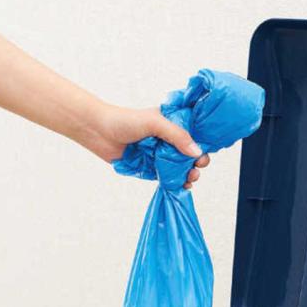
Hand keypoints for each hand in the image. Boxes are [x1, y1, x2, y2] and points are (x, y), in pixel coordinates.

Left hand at [78, 104, 210, 188]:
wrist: (100, 133)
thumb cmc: (125, 121)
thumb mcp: (155, 123)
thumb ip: (177, 136)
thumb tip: (197, 152)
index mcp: (173, 124)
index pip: (195, 134)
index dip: (203, 143)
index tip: (206, 152)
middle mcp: (169, 140)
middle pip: (191, 153)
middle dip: (198, 161)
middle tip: (198, 166)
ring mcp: (161, 155)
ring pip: (182, 167)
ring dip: (190, 173)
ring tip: (191, 177)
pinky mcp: (153, 169)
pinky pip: (169, 177)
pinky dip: (178, 182)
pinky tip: (183, 185)